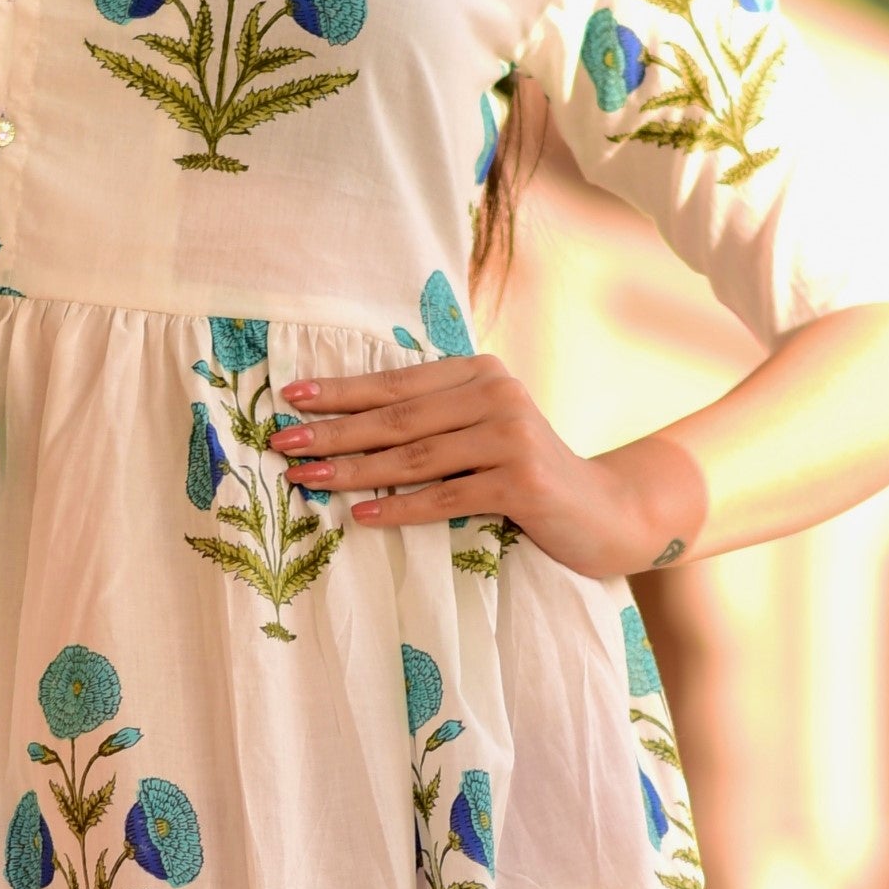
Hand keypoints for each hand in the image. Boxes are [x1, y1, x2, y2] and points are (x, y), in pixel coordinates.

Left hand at [273, 354, 701, 585]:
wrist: (608, 512)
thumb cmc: (528, 475)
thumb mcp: (482, 432)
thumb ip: (434, 418)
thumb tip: (347, 425)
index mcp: (479, 372)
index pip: (397, 382)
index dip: (341, 391)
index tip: (290, 398)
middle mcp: (496, 393)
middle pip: (397, 417)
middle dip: (334, 431)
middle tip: (281, 442)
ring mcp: (511, 435)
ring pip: (414, 457)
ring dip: (353, 471)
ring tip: (305, 479)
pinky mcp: (521, 480)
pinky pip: (446, 496)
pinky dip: (400, 508)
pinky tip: (360, 516)